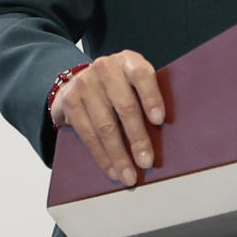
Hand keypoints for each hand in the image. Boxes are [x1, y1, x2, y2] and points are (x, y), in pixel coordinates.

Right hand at [50, 50, 165, 187]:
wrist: (77, 80)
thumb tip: (167, 135)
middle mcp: (105, 68)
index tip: (159, 121)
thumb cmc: (117, 86)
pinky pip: (87, 135)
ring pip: (104, 126)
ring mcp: (85, 84)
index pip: (142, 75)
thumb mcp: (132, 81)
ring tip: (129, 175)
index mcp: (128, 61)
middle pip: (124, 107)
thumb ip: (146, 97)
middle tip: (146, 162)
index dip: (151, 98)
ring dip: (118, 155)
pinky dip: (101, 156)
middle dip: (137, 138)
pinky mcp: (70, 101)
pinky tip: (112, 170)